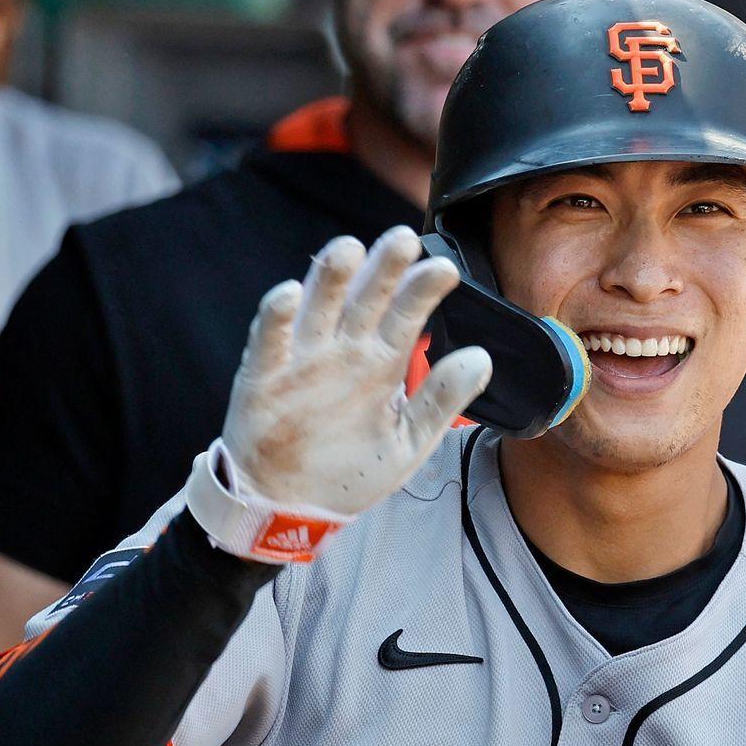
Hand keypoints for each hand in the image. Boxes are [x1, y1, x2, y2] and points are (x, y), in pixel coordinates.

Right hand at [222, 226, 491, 517]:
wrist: (289, 507)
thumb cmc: (349, 471)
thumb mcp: (407, 442)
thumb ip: (442, 400)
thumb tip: (483, 357)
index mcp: (380, 362)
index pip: (406, 315)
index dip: (423, 290)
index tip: (445, 269)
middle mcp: (343, 350)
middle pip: (365, 298)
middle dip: (383, 269)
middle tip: (403, 238)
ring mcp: (303, 359)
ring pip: (317, 307)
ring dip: (330, 278)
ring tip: (348, 249)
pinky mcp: (262, 375)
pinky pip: (269, 340)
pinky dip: (277, 316)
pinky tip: (289, 293)